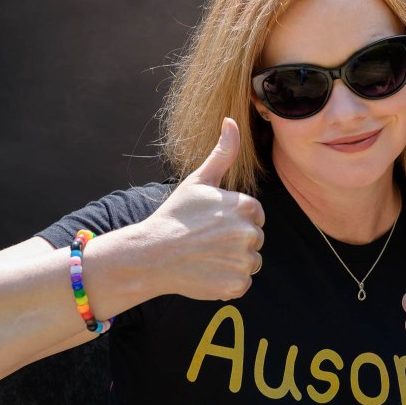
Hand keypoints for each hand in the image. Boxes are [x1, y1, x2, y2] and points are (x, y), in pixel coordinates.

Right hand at [140, 117, 264, 300]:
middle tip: (205, 241)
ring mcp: (244, 260)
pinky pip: (242, 283)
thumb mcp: (199, 180)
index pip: (254, 215)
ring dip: (233, 262)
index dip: (233, 219)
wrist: (151, 254)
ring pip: (250, 262)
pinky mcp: (236, 284)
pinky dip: (227, 282)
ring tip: (205, 256)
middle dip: (234, 241)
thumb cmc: (175, 216)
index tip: (211, 223)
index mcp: (245, 206)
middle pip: (254, 239)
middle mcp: (250, 233)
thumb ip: (223, 152)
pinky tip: (206, 272)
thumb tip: (231, 120)